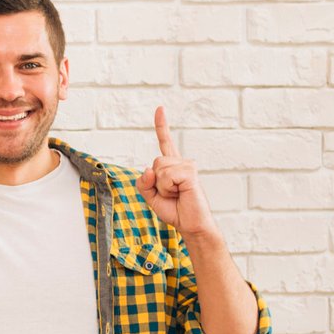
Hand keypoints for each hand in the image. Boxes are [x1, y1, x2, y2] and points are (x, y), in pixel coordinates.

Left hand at [139, 107, 215, 237]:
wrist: (190, 224)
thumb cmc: (174, 209)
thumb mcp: (150, 196)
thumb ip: (143, 183)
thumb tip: (148, 169)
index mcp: (172, 166)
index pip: (166, 142)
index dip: (162, 126)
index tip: (160, 109)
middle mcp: (181, 163)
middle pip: (154, 162)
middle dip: (154, 182)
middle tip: (169, 194)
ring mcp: (188, 166)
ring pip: (159, 169)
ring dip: (161, 187)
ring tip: (176, 194)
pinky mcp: (191, 173)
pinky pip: (166, 176)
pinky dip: (167, 188)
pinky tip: (181, 193)